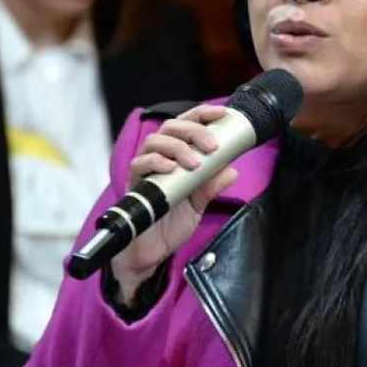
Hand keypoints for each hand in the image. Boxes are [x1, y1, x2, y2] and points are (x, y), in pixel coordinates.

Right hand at [110, 104, 238, 303]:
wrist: (150, 253)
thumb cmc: (170, 225)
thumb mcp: (198, 205)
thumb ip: (211, 187)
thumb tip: (232, 170)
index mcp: (176, 157)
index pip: (186, 125)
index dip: (203, 114)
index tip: (222, 113)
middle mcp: (159, 158)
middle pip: (171, 127)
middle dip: (193, 130)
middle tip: (212, 145)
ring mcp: (145, 170)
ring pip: (155, 141)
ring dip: (177, 147)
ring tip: (194, 163)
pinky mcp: (134, 184)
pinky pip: (139, 164)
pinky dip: (156, 162)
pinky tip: (171, 168)